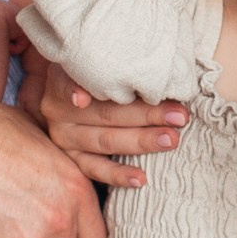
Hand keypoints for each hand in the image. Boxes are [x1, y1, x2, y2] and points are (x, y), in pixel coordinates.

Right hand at [39, 61, 186, 189]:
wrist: (76, 92)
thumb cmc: (99, 69)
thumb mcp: (97, 59)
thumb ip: (115, 62)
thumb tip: (152, 69)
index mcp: (60, 79)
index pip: (73, 83)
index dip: (80, 89)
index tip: (84, 98)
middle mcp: (57, 110)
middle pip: (105, 113)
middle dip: (146, 114)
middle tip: (179, 116)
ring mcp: (64, 137)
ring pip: (105, 141)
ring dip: (141, 142)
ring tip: (170, 139)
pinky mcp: (73, 159)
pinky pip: (96, 169)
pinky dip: (119, 175)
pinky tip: (141, 178)